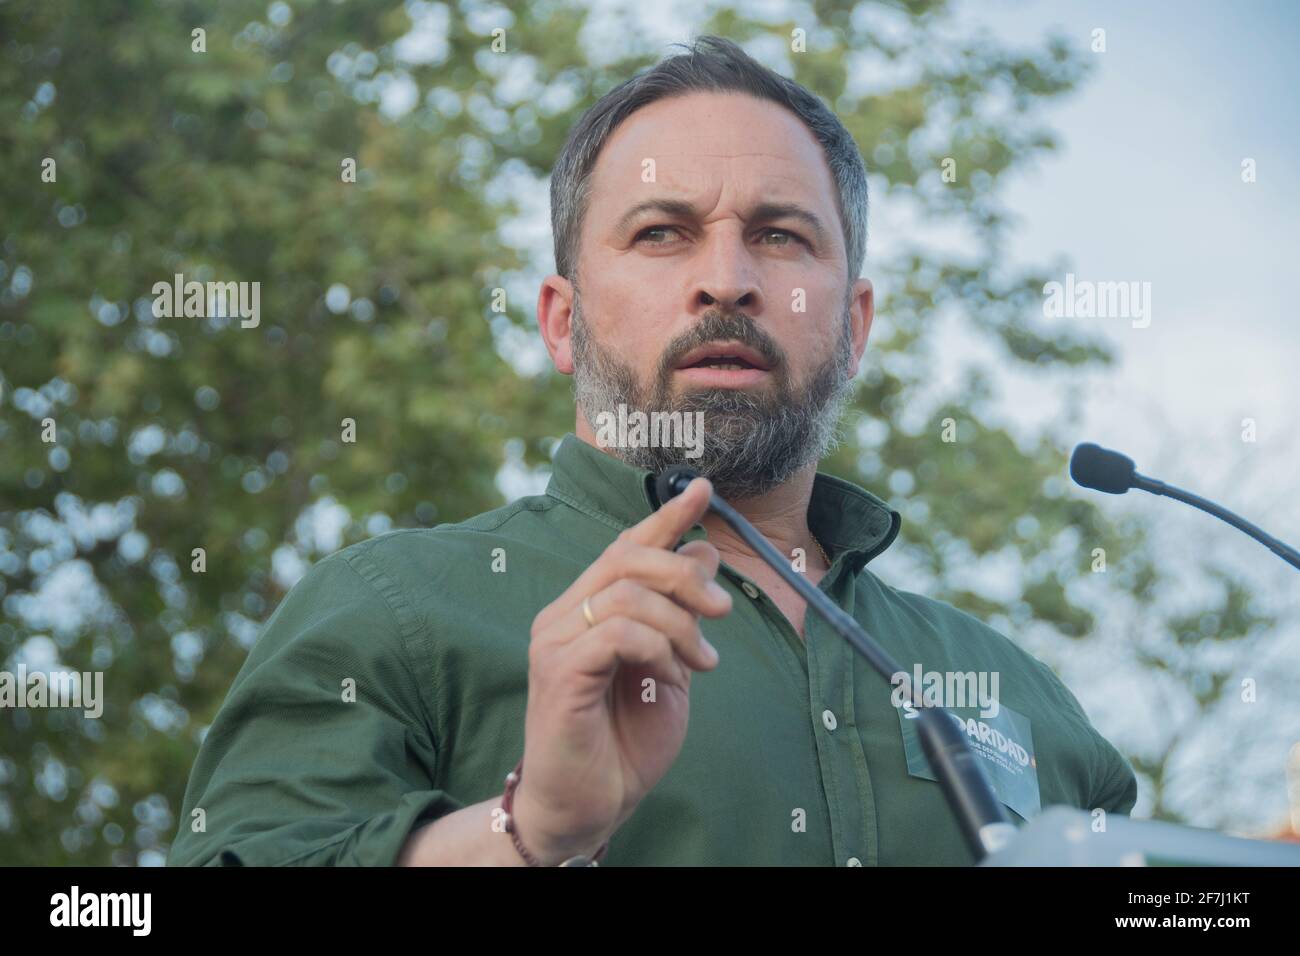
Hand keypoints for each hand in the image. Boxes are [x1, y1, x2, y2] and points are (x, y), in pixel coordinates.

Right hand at [511, 477, 730, 862]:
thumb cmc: (624, 739)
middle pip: (627, 558)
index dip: (665, 515)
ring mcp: (555, 641)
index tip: (704, 489)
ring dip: (679, 624)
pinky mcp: (559, 673)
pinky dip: (657, 648)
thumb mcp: (670, 665)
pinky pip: (616, 632)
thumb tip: (703, 550)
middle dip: (684, 575)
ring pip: (626, 593)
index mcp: (587, 608)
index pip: (625, 546)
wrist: (589, 804)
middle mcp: (563, 615)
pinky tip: (671, 678)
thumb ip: (681, 613)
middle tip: (720, 612)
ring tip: (700, 664)